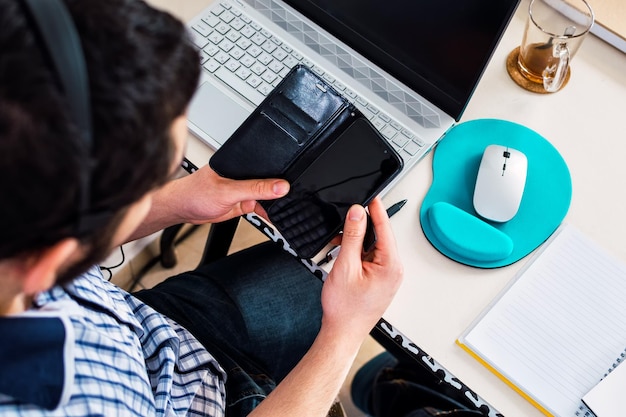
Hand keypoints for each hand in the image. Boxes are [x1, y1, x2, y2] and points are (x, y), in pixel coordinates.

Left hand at [162, 165, 289, 223]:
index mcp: (240, 161)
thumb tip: (279, 186)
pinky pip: (261, 206)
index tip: (295, 181)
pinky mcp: (243, 201)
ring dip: (274, 201)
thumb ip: (255, 189)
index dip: (281, 170)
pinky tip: (275, 216)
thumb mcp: (229, 191)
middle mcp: (243, 173)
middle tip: (293, 196)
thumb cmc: (195, 193)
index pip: (266, 163)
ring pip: (266, 194)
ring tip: (287, 207)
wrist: (183, 210)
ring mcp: (244, 188)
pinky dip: (268, 212)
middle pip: (269, 179)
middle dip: (280, 188)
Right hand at [320, 197, 403, 337]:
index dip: (377, 210)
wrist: (342, 333)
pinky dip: (358, 253)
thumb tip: (358, 214)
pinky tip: (344, 254)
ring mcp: (388, 276)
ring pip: (374, 247)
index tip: (372, 196)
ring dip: (357, 242)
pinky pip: (371, 258)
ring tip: (340, 243)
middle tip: (347, 217)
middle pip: (380, 236)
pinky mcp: (380, 280)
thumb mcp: (346, 266)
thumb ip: (352, 237)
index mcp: (391, 265)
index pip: (386, 228)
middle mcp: (394, 270)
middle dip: (363, 227)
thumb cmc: (345, 309)